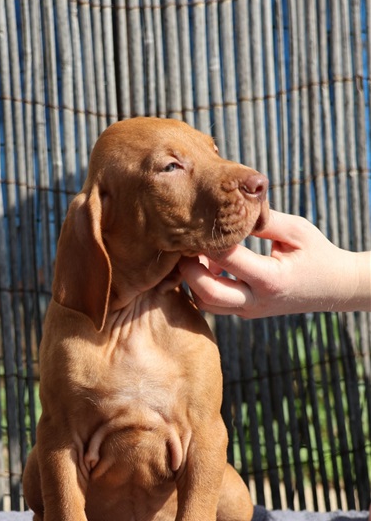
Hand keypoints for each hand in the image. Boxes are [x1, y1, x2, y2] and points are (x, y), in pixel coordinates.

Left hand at [180, 210, 370, 318]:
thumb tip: (232, 208)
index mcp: (271, 279)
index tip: (202, 222)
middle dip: (189, 268)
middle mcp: (256, 300)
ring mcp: (249, 310)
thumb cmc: (316, 253)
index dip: (210, 240)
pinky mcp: (244, 312)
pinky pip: (214, 304)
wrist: (333, 287)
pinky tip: (210, 265)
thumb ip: (264, 221)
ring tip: (198, 255)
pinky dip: (203, 287)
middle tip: (186, 245)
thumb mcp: (296, 230)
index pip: (227, 258)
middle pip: (207, 292)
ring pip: (206, 303)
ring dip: (194, 280)